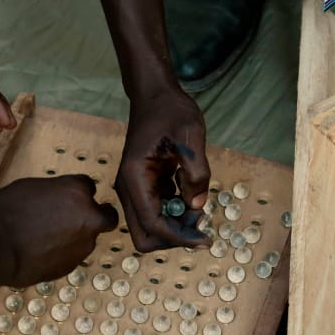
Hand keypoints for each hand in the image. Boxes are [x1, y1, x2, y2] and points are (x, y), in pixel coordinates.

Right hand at [0, 175, 118, 285]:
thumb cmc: (5, 210)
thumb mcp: (31, 188)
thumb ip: (55, 193)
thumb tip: (60, 199)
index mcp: (77, 191)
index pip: (90, 186)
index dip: (80, 192)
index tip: (72, 197)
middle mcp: (88, 217)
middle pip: (106, 216)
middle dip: (98, 216)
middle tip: (81, 219)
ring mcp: (83, 244)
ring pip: (89, 238)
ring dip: (76, 237)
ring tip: (47, 239)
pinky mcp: (73, 264)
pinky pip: (73, 255)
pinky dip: (63, 253)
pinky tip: (41, 253)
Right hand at [116, 88, 210, 251]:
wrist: (155, 95)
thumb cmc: (171, 111)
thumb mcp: (191, 136)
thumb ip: (196, 173)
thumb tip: (196, 206)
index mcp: (135, 177)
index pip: (152, 224)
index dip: (179, 237)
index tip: (206, 239)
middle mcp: (129, 188)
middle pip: (145, 235)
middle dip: (174, 236)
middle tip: (199, 219)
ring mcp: (134, 189)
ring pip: (151, 227)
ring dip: (176, 225)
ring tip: (198, 203)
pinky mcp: (144, 186)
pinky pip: (158, 212)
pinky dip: (176, 213)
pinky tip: (191, 193)